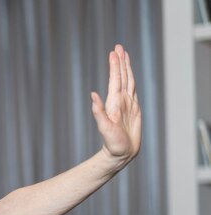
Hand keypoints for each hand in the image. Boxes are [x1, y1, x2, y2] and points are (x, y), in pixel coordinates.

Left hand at [91, 44, 141, 166]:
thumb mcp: (104, 127)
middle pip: (122, 76)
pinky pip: (134, 90)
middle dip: (120, 61)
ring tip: (124, 54)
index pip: (115, 79)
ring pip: (128, 81)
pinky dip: (132, 80)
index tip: (114, 52)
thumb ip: (98, 111)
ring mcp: (128, 104)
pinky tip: (130, 75)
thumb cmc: (112, 143)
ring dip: (126, 68)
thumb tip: (92, 95)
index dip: (115, 66)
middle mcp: (120, 100)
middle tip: (119, 46)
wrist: (120, 154)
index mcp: (114, 102)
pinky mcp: (135, 109)